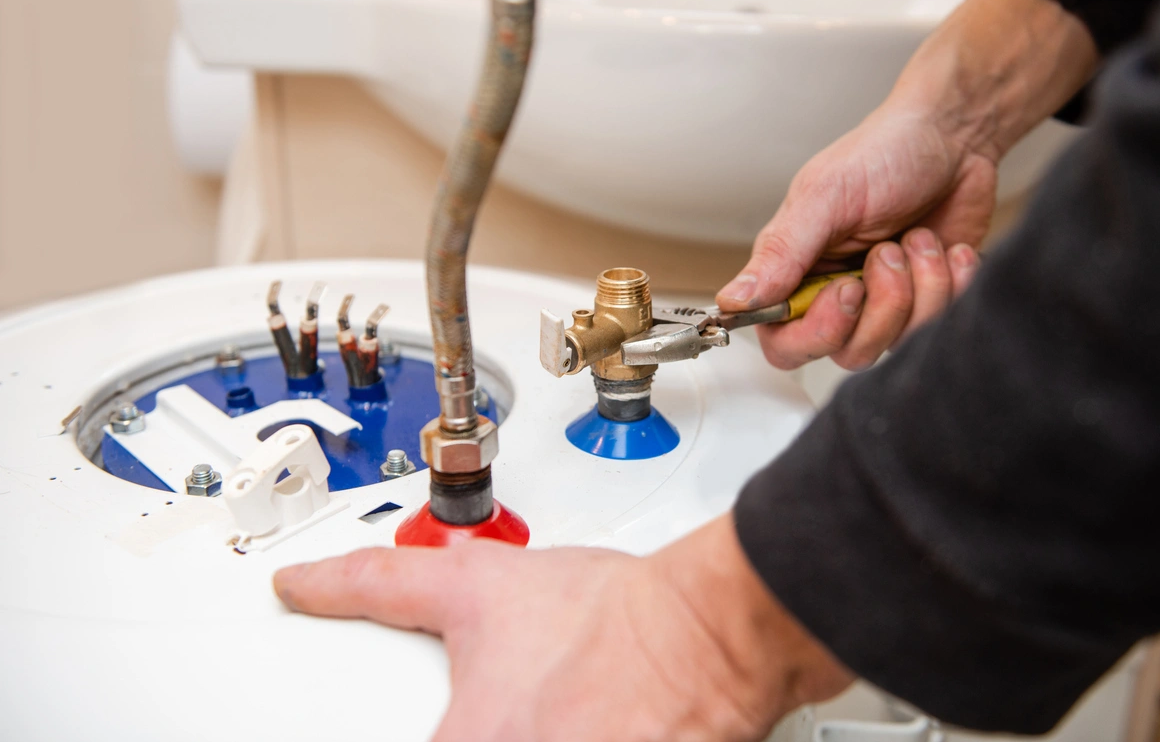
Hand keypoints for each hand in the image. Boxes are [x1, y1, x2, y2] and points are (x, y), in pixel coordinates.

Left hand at [274, 516, 852, 741]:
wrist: (703, 632)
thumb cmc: (609, 617)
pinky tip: (593, 721)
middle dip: (503, 719)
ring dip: (546, 727)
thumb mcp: (474, 584)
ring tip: (569, 710)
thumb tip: (304, 585)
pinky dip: (581, 736)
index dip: (445, 722)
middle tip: (536, 700)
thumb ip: (377, 584)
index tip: (469, 709)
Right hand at [718, 105, 988, 370]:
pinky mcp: (927, 303)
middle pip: (848, 352)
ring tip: (919, 240)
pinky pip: (939, 328)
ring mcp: (884, 303)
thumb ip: (780, 253)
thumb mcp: (825, 196)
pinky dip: (952, 285)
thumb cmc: (884, 154)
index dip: (818, 332)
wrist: (954, 137)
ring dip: (921, 287)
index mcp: (796, 272)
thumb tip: (732, 300)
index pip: (786, 342)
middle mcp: (836, 295)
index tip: (848, 290)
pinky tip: (947, 249)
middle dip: (882, 305)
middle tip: (889, 250)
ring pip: (897, 342)